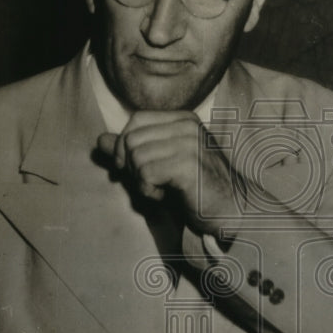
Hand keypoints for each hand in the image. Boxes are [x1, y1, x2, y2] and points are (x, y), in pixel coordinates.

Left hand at [97, 110, 239, 232]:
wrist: (232, 212)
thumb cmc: (196, 190)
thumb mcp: (160, 165)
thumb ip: (131, 150)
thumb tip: (100, 140)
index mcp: (182, 119)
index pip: (135, 120)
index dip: (124, 146)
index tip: (134, 170)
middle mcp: (187, 125)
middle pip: (131, 139)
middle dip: (131, 167)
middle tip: (151, 184)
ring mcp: (189, 143)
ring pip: (136, 157)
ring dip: (142, 182)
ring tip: (162, 190)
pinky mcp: (188, 164)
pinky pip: (146, 173)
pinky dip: (149, 191)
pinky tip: (167, 196)